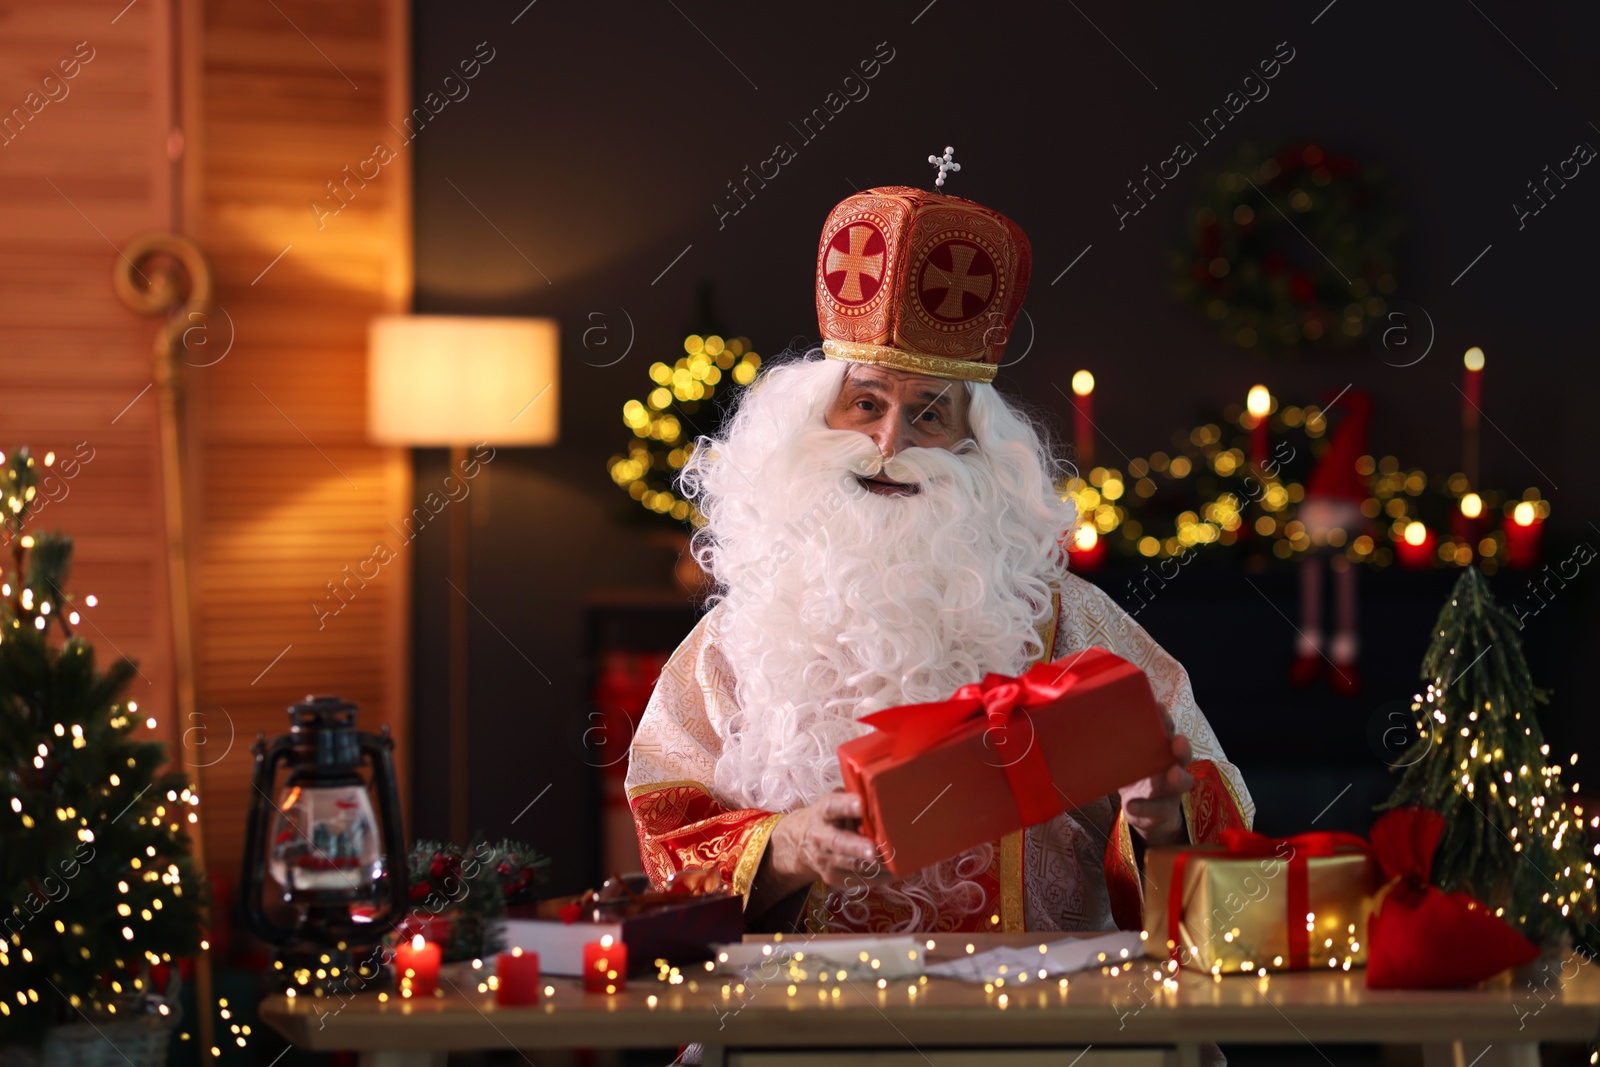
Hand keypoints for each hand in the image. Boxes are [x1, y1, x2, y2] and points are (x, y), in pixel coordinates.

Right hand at [764, 791, 896, 893]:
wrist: (803, 841)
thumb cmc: (832, 816)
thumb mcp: (838, 800)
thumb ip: (855, 796)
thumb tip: (885, 791)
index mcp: (823, 812)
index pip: (832, 807)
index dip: (846, 805)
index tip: (861, 804)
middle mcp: (821, 837)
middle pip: (839, 843)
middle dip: (858, 848)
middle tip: (874, 851)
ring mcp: (826, 860)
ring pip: (852, 866)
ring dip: (876, 866)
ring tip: (897, 863)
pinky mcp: (833, 878)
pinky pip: (860, 880)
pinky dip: (880, 877)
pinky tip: (896, 872)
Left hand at [1119, 713, 1193, 846]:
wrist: (1145, 815)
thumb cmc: (1134, 778)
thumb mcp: (1126, 762)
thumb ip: (1115, 747)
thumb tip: (1083, 725)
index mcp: (1160, 751)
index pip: (1167, 732)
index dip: (1165, 721)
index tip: (1158, 708)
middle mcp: (1171, 768)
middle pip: (1182, 755)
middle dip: (1182, 747)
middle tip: (1177, 740)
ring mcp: (1171, 791)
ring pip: (1183, 783)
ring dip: (1179, 777)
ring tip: (1173, 774)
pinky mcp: (1163, 811)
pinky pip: (1157, 809)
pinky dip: (1145, 807)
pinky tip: (1131, 805)